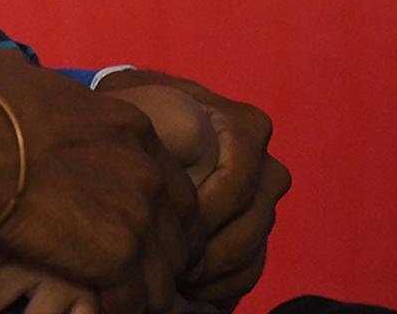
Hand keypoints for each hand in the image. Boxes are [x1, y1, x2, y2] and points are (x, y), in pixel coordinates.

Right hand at [0, 51, 202, 313]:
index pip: (171, 180)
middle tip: (132, 268)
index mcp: (131, 127)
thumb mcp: (22, 76)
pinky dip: (122, 307)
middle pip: (180, 229)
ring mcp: (138, 214)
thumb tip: (18, 77)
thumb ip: (41, 87)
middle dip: (161, 252)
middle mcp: (146, 170)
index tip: (134, 225)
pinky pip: (139, 300)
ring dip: (145, 287)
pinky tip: (104, 307)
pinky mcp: (118, 256)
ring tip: (120, 296)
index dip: (156, 209)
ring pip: (166, 272)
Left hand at [98, 70, 291, 309]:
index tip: (163, 231)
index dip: (202, 215)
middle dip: (207, 254)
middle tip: (167, 268)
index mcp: (244, 127)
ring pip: (252, 252)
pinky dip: (220, 286)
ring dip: (212, 275)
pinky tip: (186, 290)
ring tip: (172, 281)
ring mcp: (264, 200)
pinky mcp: (252, 231)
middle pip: (251, 224)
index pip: (236, 186)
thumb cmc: (132, 114)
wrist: (138, 120)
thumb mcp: (141, 106)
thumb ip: (166, 124)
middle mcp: (264, 163)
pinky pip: (250, 269)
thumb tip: (193, 148)